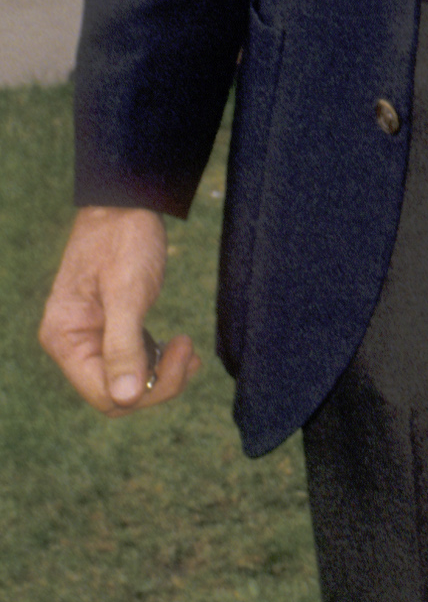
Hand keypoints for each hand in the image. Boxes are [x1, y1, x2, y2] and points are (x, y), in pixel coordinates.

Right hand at [40, 206, 201, 414]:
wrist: (126, 203)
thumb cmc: (123, 241)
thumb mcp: (127, 292)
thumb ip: (123, 346)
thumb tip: (126, 397)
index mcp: (65, 339)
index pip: (104, 395)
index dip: (145, 391)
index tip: (179, 358)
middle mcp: (72, 345)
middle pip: (117, 394)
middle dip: (158, 382)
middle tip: (189, 349)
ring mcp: (90, 338)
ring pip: (128, 382)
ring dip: (163, 374)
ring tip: (188, 348)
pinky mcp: (110, 329)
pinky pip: (134, 362)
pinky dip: (159, 361)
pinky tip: (181, 348)